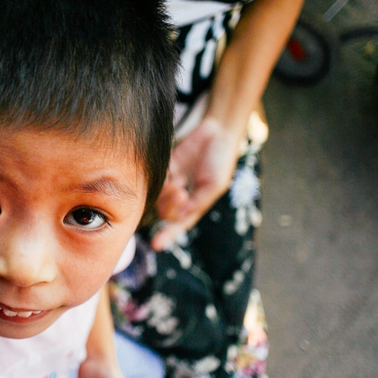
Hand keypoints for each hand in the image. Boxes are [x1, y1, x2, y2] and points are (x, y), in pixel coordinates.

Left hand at [152, 116, 239, 250]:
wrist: (217, 132)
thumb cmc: (221, 160)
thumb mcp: (214, 185)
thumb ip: (197, 202)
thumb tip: (181, 217)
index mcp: (196, 204)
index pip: (178, 224)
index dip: (167, 235)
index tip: (156, 245)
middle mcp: (182, 195)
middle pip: (166, 211)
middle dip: (171, 206)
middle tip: (182, 191)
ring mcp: (173, 180)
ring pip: (159, 196)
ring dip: (166, 194)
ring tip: (179, 181)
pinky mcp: (166, 166)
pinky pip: (157, 179)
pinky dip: (161, 180)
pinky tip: (173, 174)